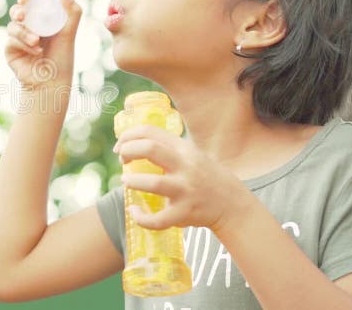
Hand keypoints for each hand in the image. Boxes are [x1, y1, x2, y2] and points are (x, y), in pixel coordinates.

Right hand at [5, 0, 82, 88]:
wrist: (51, 81)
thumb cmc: (61, 58)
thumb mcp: (69, 33)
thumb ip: (71, 12)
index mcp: (41, 18)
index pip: (31, 1)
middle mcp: (28, 26)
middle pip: (16, 10)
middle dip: (18, 10)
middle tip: (22, 15)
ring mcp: (18, 37)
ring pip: (13, 25)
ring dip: (24, 32)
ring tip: (37, 42)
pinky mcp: (10, 49)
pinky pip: (12, 40)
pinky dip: (24, 44)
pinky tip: (36, 52)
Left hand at [113, 125, 251, 232]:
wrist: (232, 205)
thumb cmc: (205, 177)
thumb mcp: (191, 155)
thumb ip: (168, 148)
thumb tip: (133, 142)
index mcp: (184, 149)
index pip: (150, 132)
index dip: (128, 136)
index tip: (120, 146)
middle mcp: (186, 166)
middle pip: (150, 149)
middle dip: (128, 151)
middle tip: (122, 160)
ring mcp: (186, 190)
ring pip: (153, 183)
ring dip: (132, 181)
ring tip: (126, 181)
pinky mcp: (185, 213)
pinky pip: (158, 219)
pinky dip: (141, 218)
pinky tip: (135, 212)